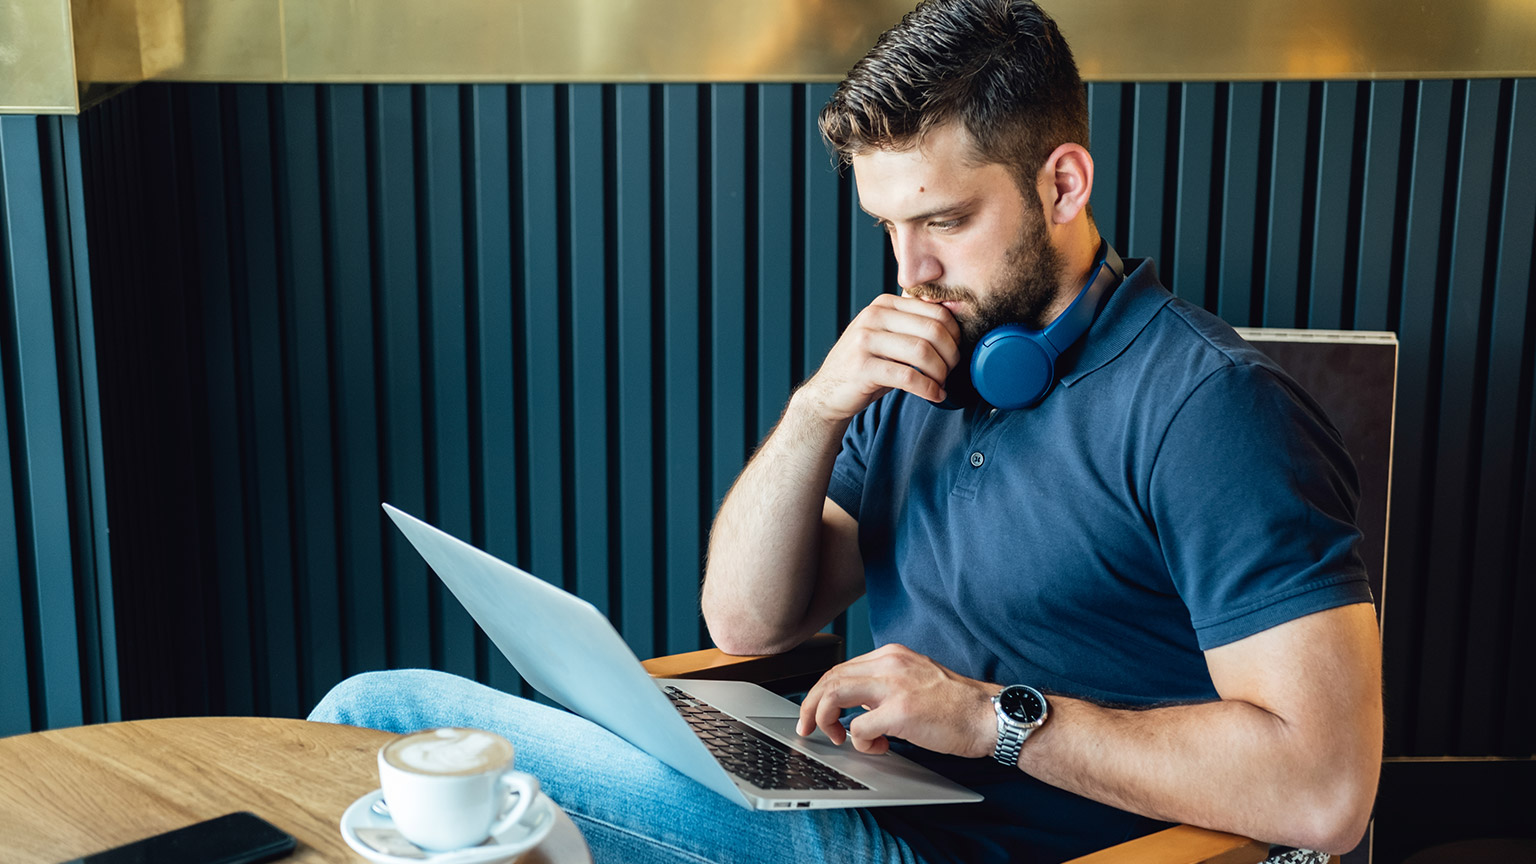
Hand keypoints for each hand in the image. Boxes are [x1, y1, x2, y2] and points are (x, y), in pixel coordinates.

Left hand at [796, 643, 997, 757]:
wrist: (988, 715)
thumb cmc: (955, 704)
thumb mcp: (915, 679)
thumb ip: (884, 685)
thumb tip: (856, 705)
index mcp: (891, 655)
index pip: (840, 668)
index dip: (819, 691)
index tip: (813, 711)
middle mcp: (890, 663)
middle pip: (830, 678)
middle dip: (811, 706)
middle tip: (808, 728)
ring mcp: (895, 686)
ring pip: (834, 695)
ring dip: (826, 719)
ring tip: (837, 737)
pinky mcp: (901, 712)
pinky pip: (859, 727)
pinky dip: (859, 741)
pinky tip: (878, 746)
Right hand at [797, 295, 960, 421]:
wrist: (827, 393)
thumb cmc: (866, 366)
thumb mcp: (887, 337)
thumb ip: (912, 325)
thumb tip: (955, 321)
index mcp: (884, 304)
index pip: (936, 311)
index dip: (955, 335)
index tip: (956, 353)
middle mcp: (873, 316)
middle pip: (933, 331)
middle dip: (951, 355)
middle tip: (951, 371)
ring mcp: (865, 341)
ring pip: (922, 352)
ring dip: (940, 373)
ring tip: (941, 384)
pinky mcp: (862, 368)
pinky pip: (908, 377)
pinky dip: (928, 389)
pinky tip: (934, 395)